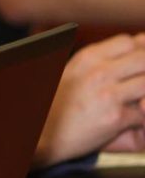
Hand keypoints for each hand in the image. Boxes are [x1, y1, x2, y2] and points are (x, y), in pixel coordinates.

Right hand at [34, 34, 144, 166]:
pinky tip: (131, 122)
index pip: (127, 42)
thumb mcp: (73, 73)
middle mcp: (97, 72)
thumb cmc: (58, 106)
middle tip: (138, 86)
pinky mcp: (115, 117)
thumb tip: (129, 47)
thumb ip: (99, 62)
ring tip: (138, 102)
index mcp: (86, 58)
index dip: (139, 51)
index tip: (137, 66)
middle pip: (143, 58)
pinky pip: (144, 114)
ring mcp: (107, 94)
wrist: (42, 136)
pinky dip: (141, 119)